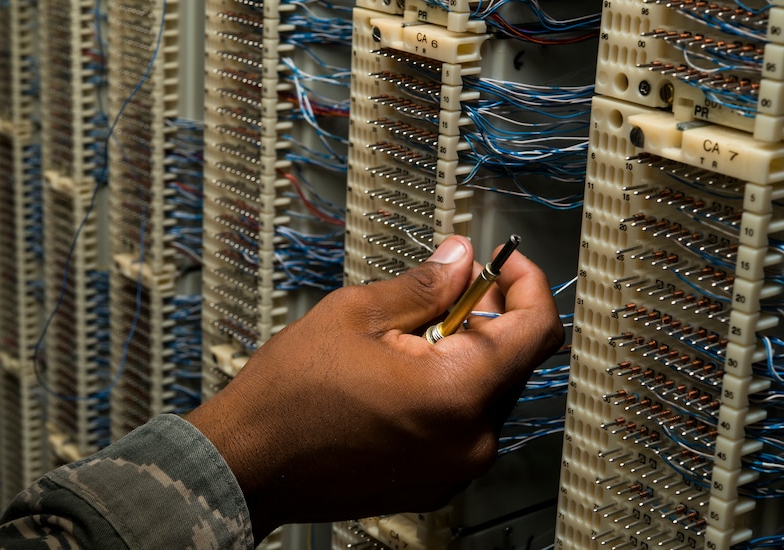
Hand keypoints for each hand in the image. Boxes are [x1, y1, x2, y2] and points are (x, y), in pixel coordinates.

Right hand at [186, 235, 563, 540]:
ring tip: (410, 336)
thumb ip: (424, 284)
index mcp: (455, 395)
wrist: (249, 465)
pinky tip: (406, 373)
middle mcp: (469, 442)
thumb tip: (459, 261)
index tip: (504, 264)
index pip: (537, 330)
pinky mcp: (438, 481)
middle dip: (488, 314)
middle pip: (515, 360)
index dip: (527, 284)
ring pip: (490, 391)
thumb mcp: (356, 315)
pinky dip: (451, 389)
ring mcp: (455, 468)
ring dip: (466, 352)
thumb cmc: (288, 399)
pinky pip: (466, 423)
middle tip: (447, 288)